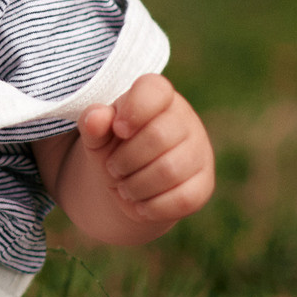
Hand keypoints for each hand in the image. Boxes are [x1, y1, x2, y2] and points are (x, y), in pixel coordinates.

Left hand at [69, 73, 213, 237]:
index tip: (118, 129)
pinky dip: (153, 207)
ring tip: (124, 187)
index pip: (155, 90)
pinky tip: (141, 203)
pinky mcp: (204, 185)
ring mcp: (199, 152)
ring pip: (170, 171)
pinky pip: (183, 199)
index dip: (134, 110)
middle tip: (113, 168)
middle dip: (125, 160)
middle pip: (159, 136)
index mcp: (158, 96)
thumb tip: (96, 118)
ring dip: (136, 186)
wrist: (127, 183)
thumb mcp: (97, 135)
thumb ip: (93, 123)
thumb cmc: (113, 148)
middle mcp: (184, 119)